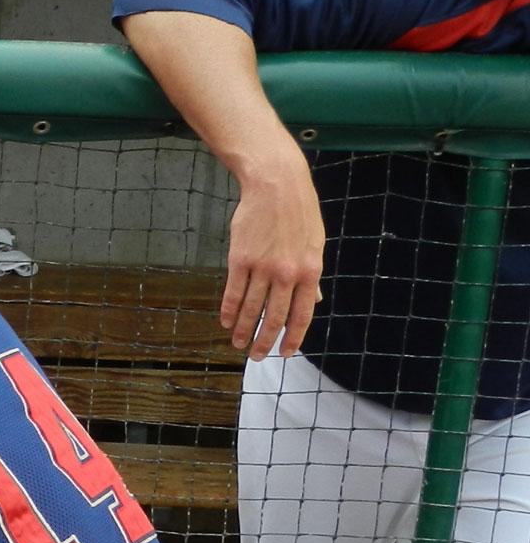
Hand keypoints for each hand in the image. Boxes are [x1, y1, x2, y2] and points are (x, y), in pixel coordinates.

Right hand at [223, 159, 324, 359]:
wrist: (277, 185)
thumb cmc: (299, 213)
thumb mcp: (315, 244)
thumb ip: (312, 276)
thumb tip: (316, 301)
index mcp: (310, 272)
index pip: (302, 314)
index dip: (292, 338)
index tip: (284, 353)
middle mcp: (287, 274)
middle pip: (274, 316)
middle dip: (264, 340)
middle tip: (256, 357)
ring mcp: (262, 267)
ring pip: (250, 307)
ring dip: (243, 329)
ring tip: (238, 343)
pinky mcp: (240, 259)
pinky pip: (233, 291)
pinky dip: (228, 309)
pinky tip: (226, 321)